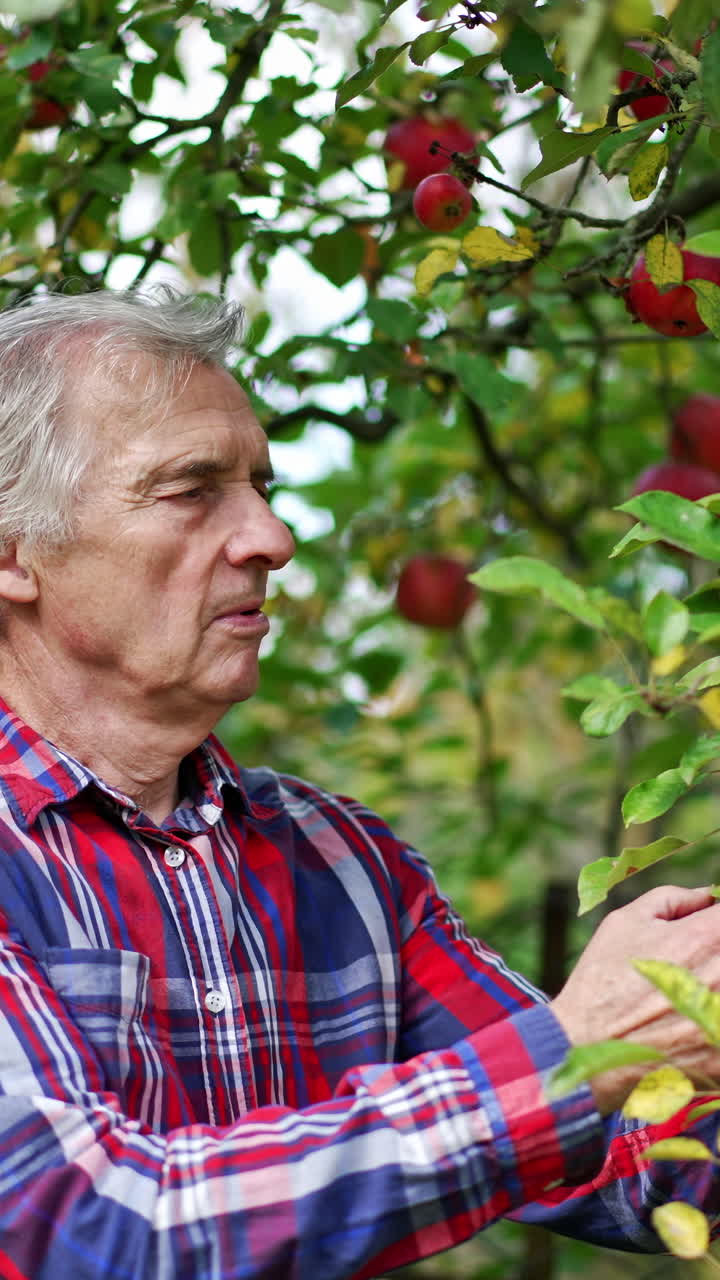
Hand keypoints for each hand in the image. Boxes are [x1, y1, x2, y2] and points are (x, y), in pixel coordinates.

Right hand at [550, 885, 719, 1113]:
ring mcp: (719, 1017)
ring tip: (692, 988)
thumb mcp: (625, 922)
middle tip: (692, 960)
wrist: (586, 1044)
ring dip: (713, 986)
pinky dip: (710, 1021)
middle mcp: (719, 975)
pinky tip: (685, 1022)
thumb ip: (673, 900)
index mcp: (702, 938)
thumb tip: (708, 895)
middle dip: (714, 952)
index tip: (706, 927)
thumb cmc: (602, 979)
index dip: (717, 917)